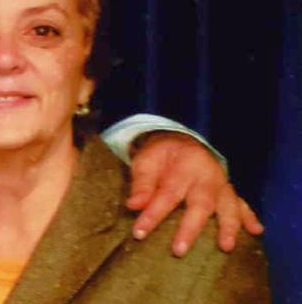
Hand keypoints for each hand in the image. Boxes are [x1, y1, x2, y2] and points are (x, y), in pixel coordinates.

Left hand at [125, 132, 263, 256]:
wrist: (180, 140)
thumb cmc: (160, 155)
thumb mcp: (146, 162)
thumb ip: (141, 184)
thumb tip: (134, 205)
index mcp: (183, 165)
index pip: (167, 194)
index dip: (153, 214)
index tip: (139, 233)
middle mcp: (206, 175)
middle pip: (201, 203)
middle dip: (191, 228)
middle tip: (179, 250)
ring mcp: (221, 183)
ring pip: (228, 205)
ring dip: (229, 227)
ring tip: (225, 247)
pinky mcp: (228, 190)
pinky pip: (242, 204)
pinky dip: (249, 218)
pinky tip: (256, 231)